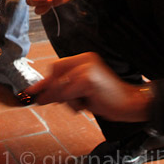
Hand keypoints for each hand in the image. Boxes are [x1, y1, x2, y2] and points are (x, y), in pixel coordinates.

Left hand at [25, 52, 152, 121]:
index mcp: (85, 58)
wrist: (130, 103)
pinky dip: (72, 103)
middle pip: (55, 73)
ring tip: (82, 104)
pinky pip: (67, 94)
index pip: (57, 66)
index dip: (46, 80)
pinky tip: (87, 105)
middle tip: (49, 101)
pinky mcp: (88, 80)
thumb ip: (63, 88)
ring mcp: (87, 68)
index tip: (33, 91)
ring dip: (65, 100)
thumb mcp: (82, 90)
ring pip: (60, 86)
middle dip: (51, 90)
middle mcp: (85, 59)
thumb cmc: (107, 98)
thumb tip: (39, 93)